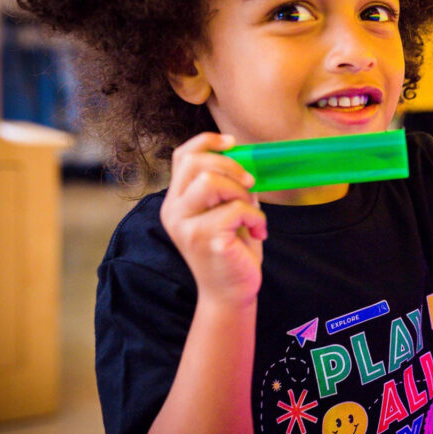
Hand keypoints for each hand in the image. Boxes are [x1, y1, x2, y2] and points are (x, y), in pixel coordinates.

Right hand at [159, 132, 267, 308]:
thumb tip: (244, 157)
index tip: (233, 144)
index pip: (182, 156)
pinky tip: (259, 232)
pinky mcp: (203, 240)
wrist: (232, 291)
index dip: (208, 142)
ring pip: (211, 183)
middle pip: (196, 163)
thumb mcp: (229, 209)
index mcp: (177, 201)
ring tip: (251, 213)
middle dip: (231, 167)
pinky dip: (256, 217)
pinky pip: (236, 210)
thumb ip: (230, 185)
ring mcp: (185, 226)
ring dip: (242, 193)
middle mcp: (173, 211)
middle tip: (250, 185)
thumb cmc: (233, 248)